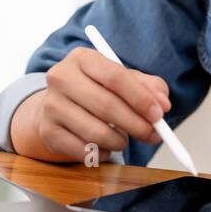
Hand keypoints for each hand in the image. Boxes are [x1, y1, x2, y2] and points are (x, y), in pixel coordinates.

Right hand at [9, 47, 170, 162]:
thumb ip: (148, 87)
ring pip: (96, 132)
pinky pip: (83, 151)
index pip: (114, 77)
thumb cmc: (97, 90)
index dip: (140, 98)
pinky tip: (105, 147)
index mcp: (82, 58)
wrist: (58, 105)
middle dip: (136, 124)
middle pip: (106, 105)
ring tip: (124, 139)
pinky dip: (103, 154)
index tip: (159, 114)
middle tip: (154, 135)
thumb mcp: (123, 80)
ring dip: (120, 142)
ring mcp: (51, 105)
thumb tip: (162, 105)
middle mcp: (60, 77)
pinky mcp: (47, 131)